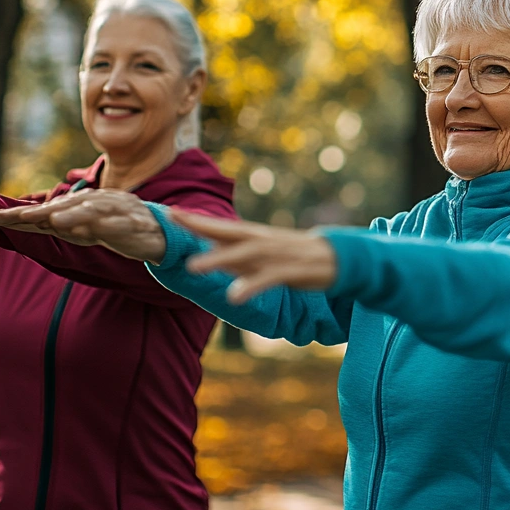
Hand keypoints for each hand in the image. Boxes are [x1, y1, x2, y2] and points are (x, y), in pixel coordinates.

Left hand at [0, 190, 165, 262]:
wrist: (164, 235)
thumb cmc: (123, 231)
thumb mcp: (89, 229)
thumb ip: (63, 225)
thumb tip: (32, 223)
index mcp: (89, 203)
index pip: (51, 208)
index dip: (23, 214)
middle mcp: (104, 202)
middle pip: (70, 204)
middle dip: (44, 210)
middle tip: (18, 216)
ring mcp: (123, 211)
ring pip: (96, 210)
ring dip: (75, 214)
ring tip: (53, 220)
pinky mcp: (140, 225)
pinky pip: (124, 225)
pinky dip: (110, 226)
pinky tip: (96, 229)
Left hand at [171, 209, 337, 302]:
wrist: (340, 258)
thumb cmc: (298, 256)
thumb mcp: (265, 254)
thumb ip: (239, 255)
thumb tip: (211, 251)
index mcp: (258, 236)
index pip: (223, 226)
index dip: (198, 220)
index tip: (170, 212)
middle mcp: (265, 241)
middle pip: (230, 231)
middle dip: (202, 225)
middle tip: (174, 219)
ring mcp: (279, 255)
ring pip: (246, 254)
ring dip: (219, 259)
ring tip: (192, 267)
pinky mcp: (293, 271)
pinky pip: (269, 278)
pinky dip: (251, 285)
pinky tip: (234, 296)